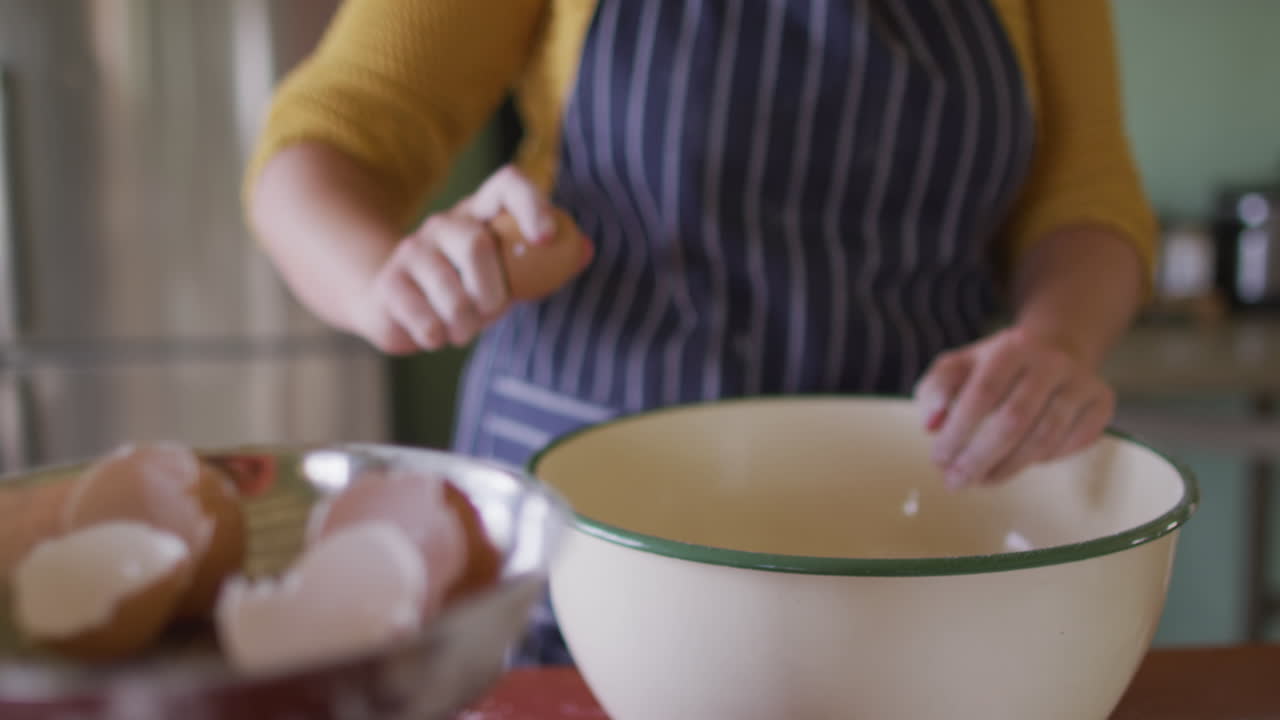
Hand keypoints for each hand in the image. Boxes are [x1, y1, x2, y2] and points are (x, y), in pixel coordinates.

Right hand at [354, 166, 556, 353]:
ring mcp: (412, 250)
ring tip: (463, 330)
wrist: (396, 305)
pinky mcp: (390, 283)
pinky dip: (438, 336)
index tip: (546, 237)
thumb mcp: (509, 274)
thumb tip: (586, 249)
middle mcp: (444, 223)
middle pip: (475, 244)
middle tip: (491, 312)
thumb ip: (547, 262)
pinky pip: (425, 318)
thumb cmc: (467, 288)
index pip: (507, 183)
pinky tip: (435, 334)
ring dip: (465, 323)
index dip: (531, 203)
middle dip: (491, 293)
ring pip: (449, 290)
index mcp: (480, 213)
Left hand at [913, 326, 1114, 488]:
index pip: (982, 394)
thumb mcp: (959, 365)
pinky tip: (1018, 464)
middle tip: (955, 482)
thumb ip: (935, 390)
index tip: (938, 460)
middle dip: (980, 458)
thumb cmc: (996, 365)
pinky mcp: (1102, 402)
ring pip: (1044, 438)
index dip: (958, 432)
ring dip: (1008, 467)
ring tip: (981, 480)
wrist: (1057, 346)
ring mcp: (1082, 382)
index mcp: (1012, 347)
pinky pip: (1072, 443)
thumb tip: (930, 425)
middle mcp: (1052, 362)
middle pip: (1014, 420)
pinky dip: (1043, 460)